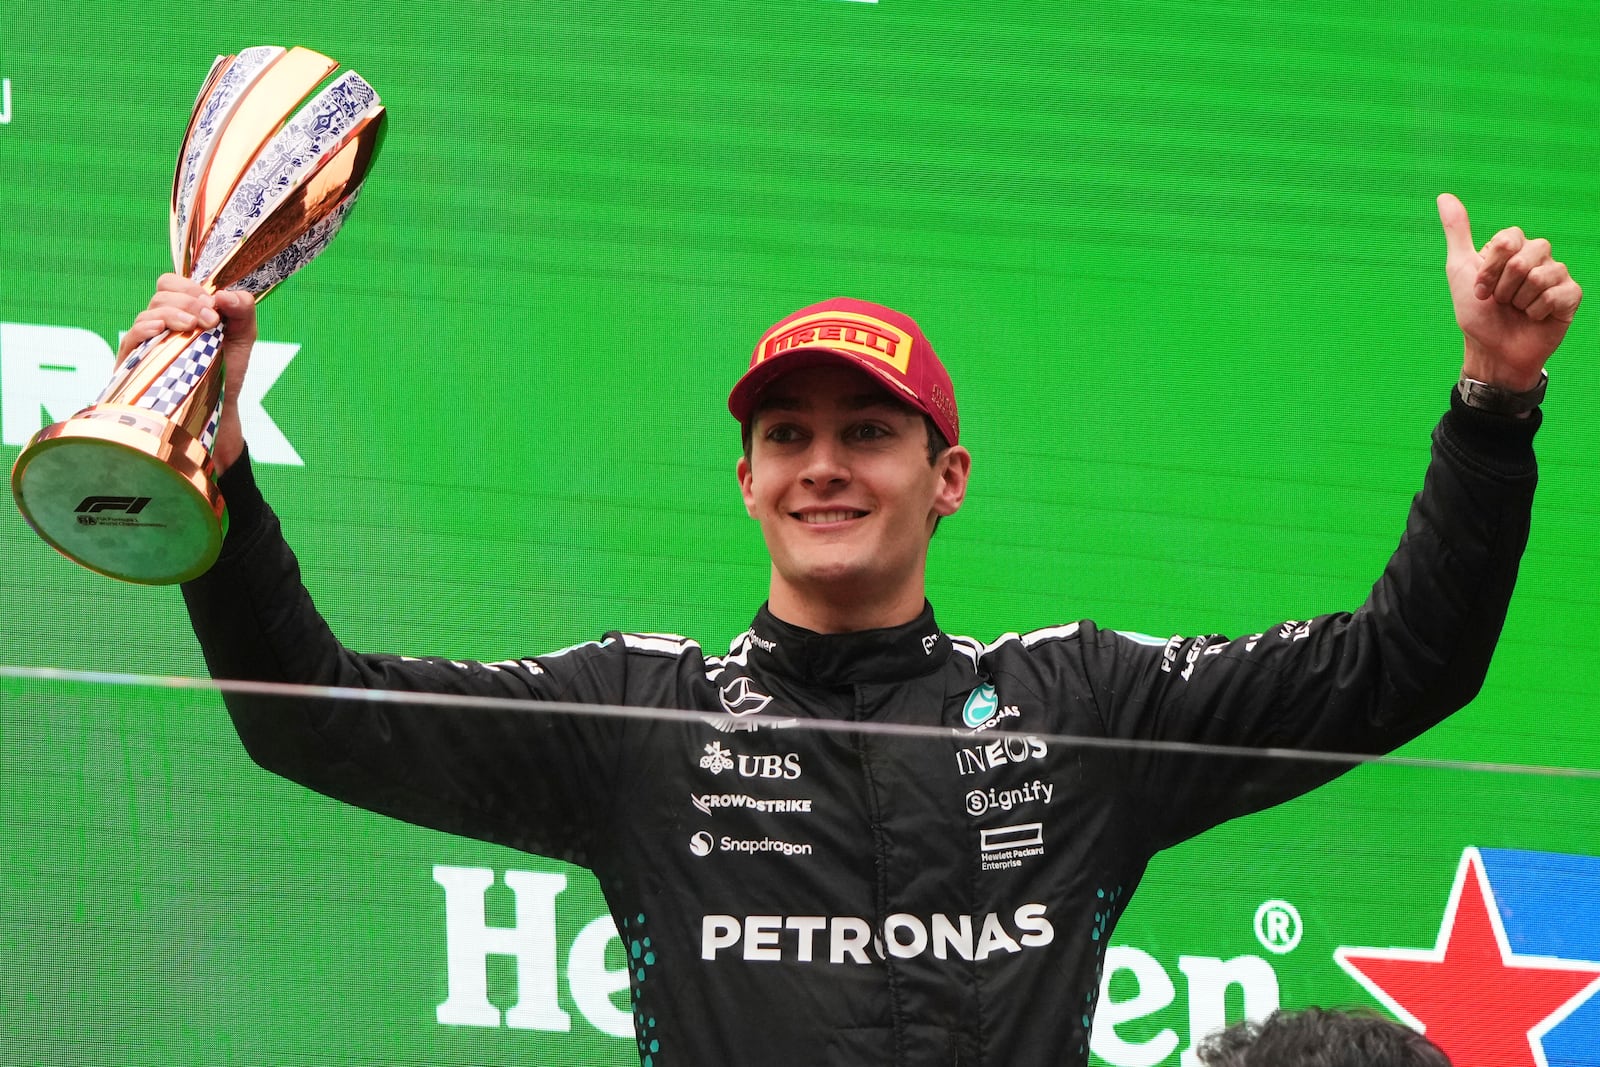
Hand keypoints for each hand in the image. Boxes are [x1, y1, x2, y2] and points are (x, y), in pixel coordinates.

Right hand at [120, 275, 256, 473]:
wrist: (219, 408)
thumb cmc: (225, 370)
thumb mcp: (242, 338)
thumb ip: (243, 311)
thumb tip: (226, 294)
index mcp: (182, 312)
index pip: (173, 285)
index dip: (191, 288)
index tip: (213, 305)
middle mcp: (161, 322)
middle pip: (161, 294)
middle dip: (188, 302)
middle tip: (210, 320)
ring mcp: (146, 341)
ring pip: (149, 313)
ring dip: (172, 314)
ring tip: (193, 327)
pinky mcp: (134, 362)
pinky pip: (132, 337)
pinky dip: (146, 328)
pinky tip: (160, 331)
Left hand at [1437, 193, 1581, 391]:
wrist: (1491, 350)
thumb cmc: (1476, 313)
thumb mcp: (1460, 270)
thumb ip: (1457, 232)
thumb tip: (1444, 196)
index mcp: (1513, 248)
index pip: (1508, 239)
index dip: (1490, 268)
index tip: (1481, 288)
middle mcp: (1537, 257)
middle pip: (1526, 256)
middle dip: (1504, 286)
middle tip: (1499, 302)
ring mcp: (1556, 275)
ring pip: (1542, 275)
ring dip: (1520, 301)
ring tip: (1516, 310)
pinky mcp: (1570, 295)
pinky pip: (1559, 293)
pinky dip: (1538, 311)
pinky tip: (1534, 317)